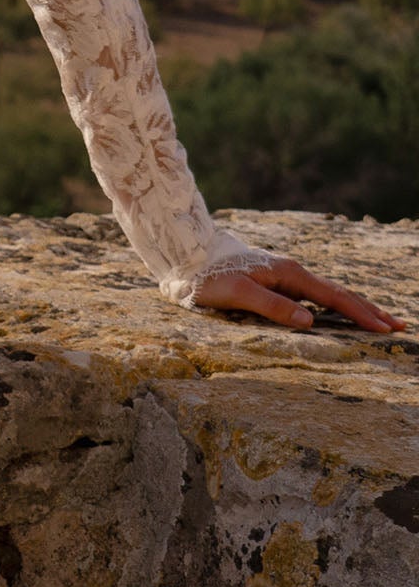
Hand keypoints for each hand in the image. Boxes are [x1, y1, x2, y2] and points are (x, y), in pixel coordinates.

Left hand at [192, 255, 406, 334]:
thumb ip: (273, 307)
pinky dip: (335, 305)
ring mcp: (286, 277)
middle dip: (369, 310)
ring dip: (355, 307)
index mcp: (289, 274)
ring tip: (379, 319)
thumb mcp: (239, 294)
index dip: (360, 314)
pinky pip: (315, 296)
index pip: (334, 298)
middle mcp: (293, 273)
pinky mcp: (277, 283)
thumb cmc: (210, 278)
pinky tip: (339, 314)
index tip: (384, 328)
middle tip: (398, 325)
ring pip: (329, 294)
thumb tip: (309, 321)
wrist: (189, 258)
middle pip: (340, 293)